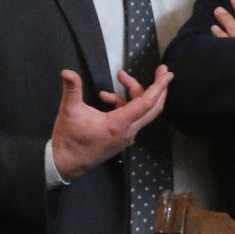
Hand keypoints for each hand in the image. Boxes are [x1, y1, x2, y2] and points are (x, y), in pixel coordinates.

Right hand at [51, 66, 170, 179]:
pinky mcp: (121, 139)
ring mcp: (126, 136)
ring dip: (134, 92)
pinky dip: (124, 104)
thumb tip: (66, 71)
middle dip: (159, 88)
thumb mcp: (69, 111)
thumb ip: (72, 89)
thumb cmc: (69, 138)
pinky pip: (131, 118)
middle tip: (162, 70)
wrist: (66, 163)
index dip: (158, 87)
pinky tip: (106, 98)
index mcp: (118, 124)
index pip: (146, 103)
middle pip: (152, 108)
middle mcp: (128, 131)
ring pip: (141, 112)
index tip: (168, 73)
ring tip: (119, 76)